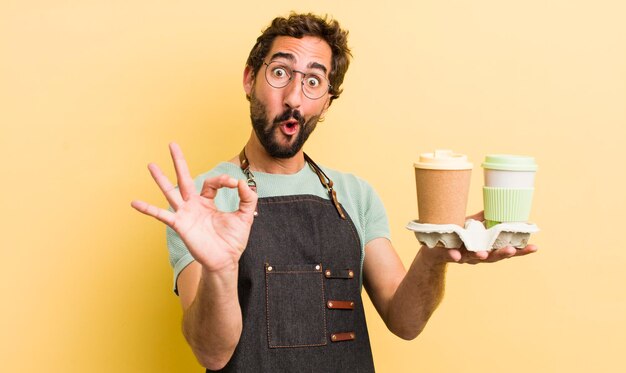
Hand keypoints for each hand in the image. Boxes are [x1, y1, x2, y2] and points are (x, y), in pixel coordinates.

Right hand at [131, 143, 257, 271]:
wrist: (225, 261)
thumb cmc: (232, 241)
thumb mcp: (245, 215)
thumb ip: (247, 198)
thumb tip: (241, 182)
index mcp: (207, 202)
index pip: (212, 182)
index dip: (224, 179)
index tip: (233, 183)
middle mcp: (194, 205)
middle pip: (184, 178)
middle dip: (179, 161)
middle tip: (172, 144)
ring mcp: (185, 214)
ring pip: (171, 192)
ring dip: (161, 179)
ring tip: (151, 165)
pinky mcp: (180, 224)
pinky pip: (161, 215)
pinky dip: (148, 209)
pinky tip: (134, 202)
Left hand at [419, 210, 537, 265]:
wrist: (431, 247)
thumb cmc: (456, 236)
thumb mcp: (472, 226)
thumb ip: (484, 219)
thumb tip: (500, 205)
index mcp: (487, 249)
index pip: (506, 251)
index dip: (520, 251)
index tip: (535, 247)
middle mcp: (476, 256)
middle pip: (493, 258)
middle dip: (502, 254)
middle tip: (512, 250)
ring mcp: (461, 256)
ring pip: (472, 258)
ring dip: (479, 256)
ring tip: (483, 254)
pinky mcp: (444, 255)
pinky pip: (448, 255)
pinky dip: (452, 255)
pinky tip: (455, 255)